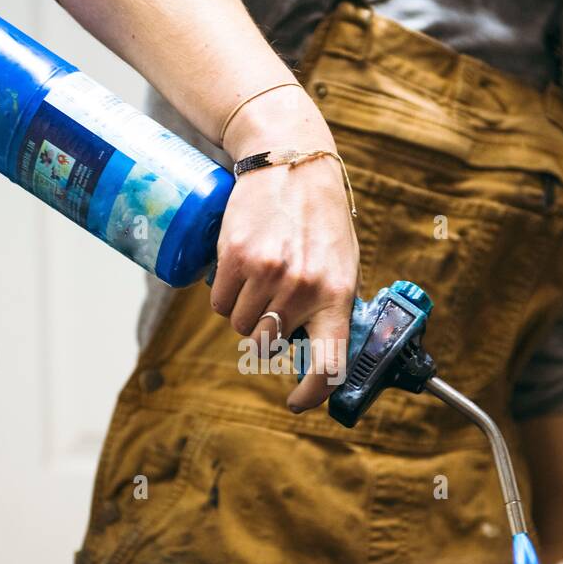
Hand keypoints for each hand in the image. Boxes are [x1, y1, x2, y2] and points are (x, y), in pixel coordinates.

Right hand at [211, 87, 358, 412]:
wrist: (291, 162)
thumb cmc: (320, 219)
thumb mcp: (342, 264)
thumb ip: (331, 308)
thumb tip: (319, 357)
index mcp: (336, 296)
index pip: (328, 364)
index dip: (311, 393)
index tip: (297, 401)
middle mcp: (303, 289)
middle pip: (265, 346)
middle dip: (263, 335)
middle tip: (271, 306)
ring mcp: (267, 273)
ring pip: (241, 326)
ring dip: (244, 312)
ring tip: (258, 279)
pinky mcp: (235, 258)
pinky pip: (220, 303)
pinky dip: (224, 295)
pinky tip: (238, 271)